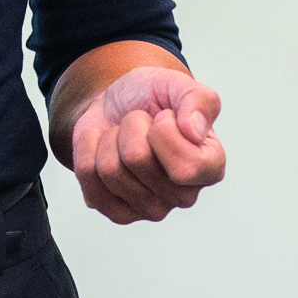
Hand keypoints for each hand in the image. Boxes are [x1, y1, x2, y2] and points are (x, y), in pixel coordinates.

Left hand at [66, 65, 225, 223]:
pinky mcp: (118, 213)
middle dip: (131, 126)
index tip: (164, 116)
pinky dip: (88, 149)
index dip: (163, 131)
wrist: (118, 103)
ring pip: (109, 170)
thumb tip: (194, 131)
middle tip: (141, 123)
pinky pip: (87, 179)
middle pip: (137, 159)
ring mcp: (151, 209)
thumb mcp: (177, 84)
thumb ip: (199, 100)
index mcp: (210, 167)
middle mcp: (184, 195)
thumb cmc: (153, 96)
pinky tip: (103, 147)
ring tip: (124, 134)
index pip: (186, 167)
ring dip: (110, 138)